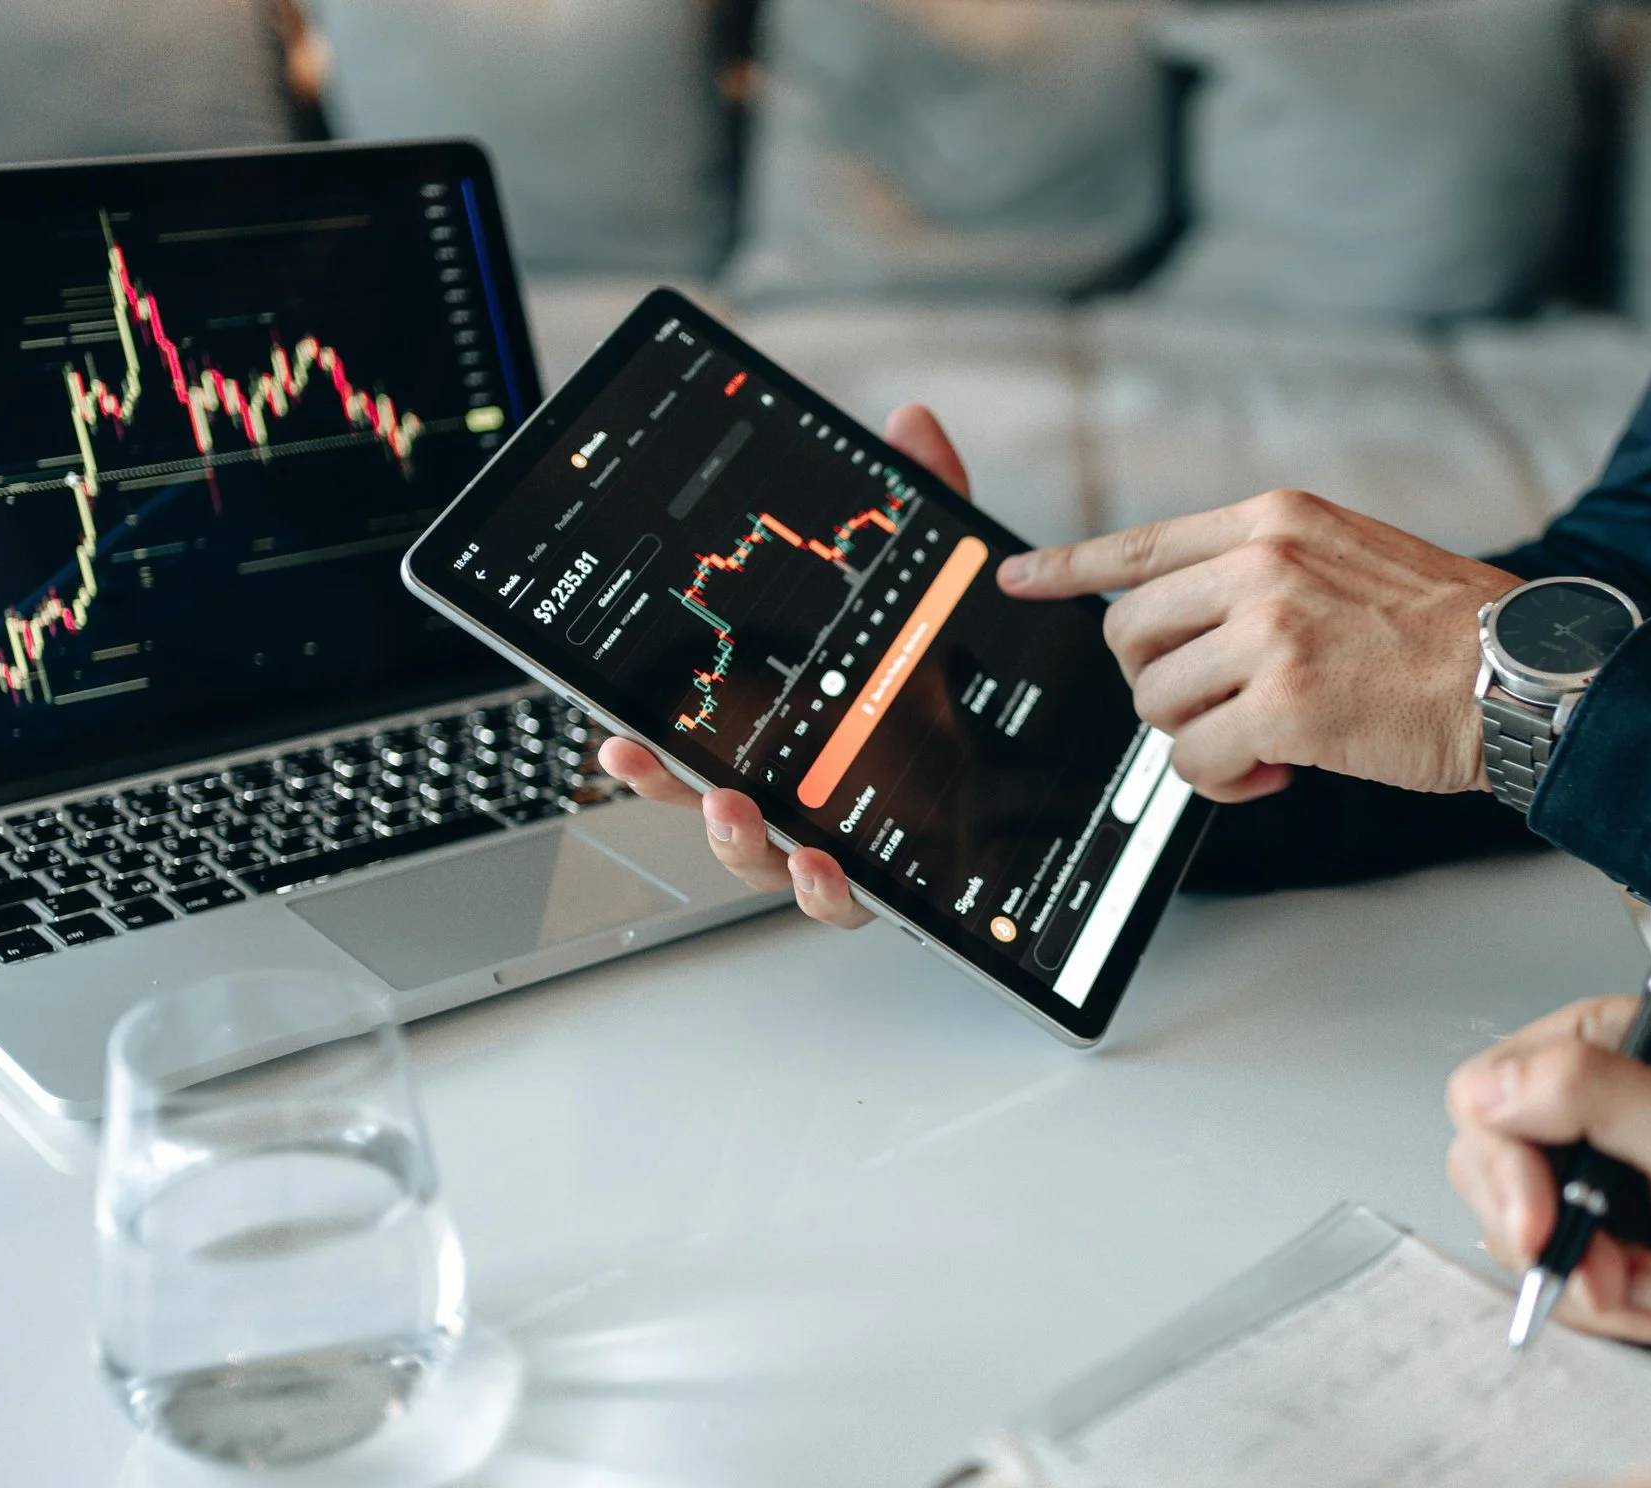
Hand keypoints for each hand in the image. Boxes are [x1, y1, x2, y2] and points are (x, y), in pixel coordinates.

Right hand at [599, 404, 974, 928]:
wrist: (1034, 744)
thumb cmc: (958, 669)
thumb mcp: (940, 577)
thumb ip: (924, 500)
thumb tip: (910, 423)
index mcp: (786, 723)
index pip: (699, 736)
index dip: (651, 743)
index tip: (616, 732)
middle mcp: (799, 787)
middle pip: (709, 800)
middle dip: (671, 788)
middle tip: (648, 762)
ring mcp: (839, 833)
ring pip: (763, 858)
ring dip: (737, 843)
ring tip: (740, 814)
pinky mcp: (891, 872)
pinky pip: (844, 900)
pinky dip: (826, 892)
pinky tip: (824, 868)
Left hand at [995, 491, 1521, 802]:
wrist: (1525, 671)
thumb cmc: (1447, 632)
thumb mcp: (1348, 557)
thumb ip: (1266, 573)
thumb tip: (1192, 624)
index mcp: (1273, 520)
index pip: (1141, 542)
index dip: (1069, 568)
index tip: (1020, 578)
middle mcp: (1262, 563)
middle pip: (1129, 633)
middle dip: (1158, 684)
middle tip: (1216, 708)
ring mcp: (1270, 630)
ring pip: (1156, 702)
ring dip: (1197, 738)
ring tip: (1264, 743)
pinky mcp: (1284, 704)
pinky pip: (1196, 759)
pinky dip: (1225, 780)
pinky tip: (1276, 771)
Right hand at [1447, 997, 1650, 1460]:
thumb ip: (1597, 1097)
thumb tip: (1494, 1085)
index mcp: (1617, 1050)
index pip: (1487, 1093)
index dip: (1507, 1169)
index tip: (1545, 1226)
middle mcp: (1597, 1107)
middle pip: (1492, 1174)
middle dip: (1565, 1244)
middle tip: (1630, 1273)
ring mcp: (1598, 1179)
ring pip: (1522, 1240)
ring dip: (1603, 1286)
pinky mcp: (1605, 1243)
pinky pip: (1558, 1284)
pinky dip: (1619, 1311)